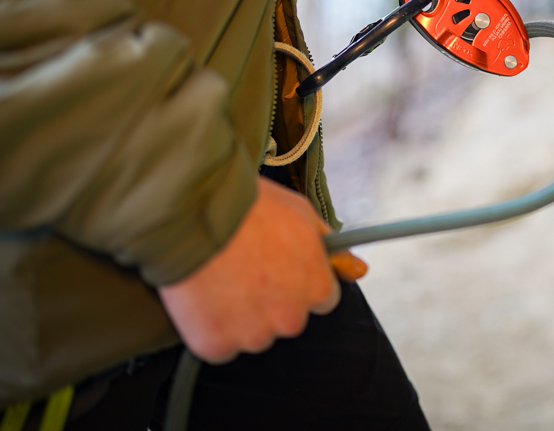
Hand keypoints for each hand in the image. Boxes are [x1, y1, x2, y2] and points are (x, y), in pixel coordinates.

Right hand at [158, 177, 366, 363]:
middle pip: (287, 320)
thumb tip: (358, 270)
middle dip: (269, 301)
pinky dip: (210, 327)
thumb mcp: (301, 214)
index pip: (320, 300)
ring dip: (240, 316)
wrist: (195, 211)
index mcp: (317, 288)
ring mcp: (253, 335)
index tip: (278, 267)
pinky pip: (218, 345)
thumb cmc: (248, 207)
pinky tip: (203, 295)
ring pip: (252, 335)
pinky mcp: (217, 345)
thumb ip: (331, 248)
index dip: (298, 281)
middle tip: (244, 268)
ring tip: (220, 276)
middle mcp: (291, 318)